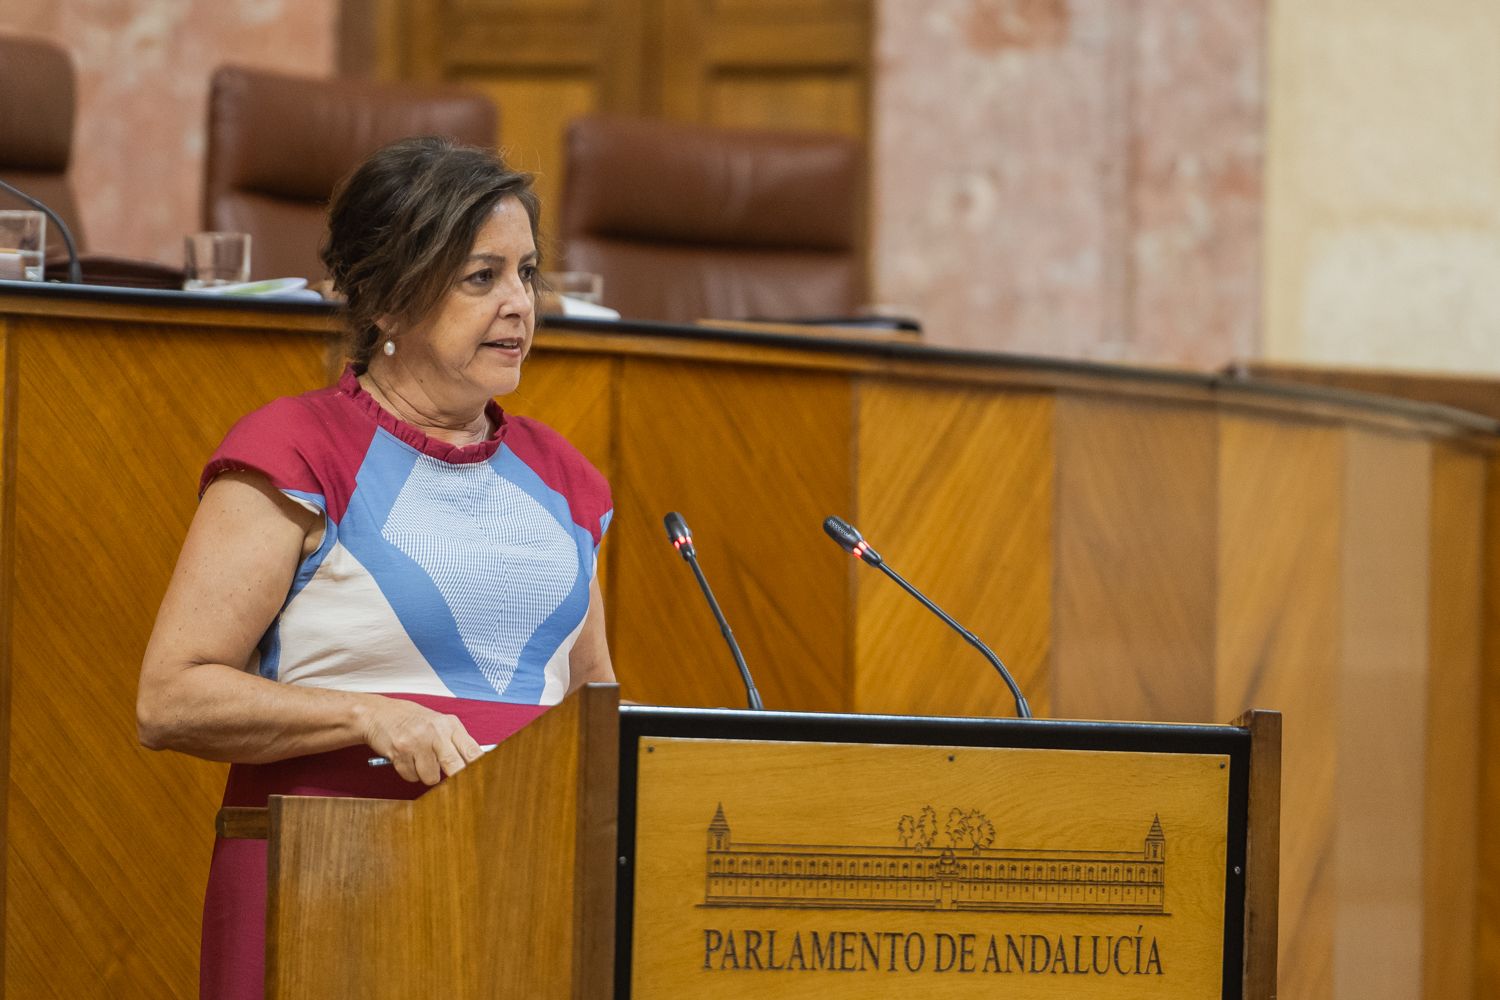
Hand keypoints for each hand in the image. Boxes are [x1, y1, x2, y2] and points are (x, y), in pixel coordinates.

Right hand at [360, 697, 483, 784]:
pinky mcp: (399, 752)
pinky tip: (406, 758)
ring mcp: (417, 742)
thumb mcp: (439, 724)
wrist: (379, 713)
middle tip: (456, 785)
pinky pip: (411, 777)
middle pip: (455, 767)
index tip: (482, 781)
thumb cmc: (413, 720)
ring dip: (425, 774)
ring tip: (419, 759)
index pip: (472, 750)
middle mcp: (436, 731)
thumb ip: (455, 742)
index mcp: (450, 724)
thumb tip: (475, 766)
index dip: (479, 769)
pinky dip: (409, 772)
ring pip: (431, 778)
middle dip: (456, 779)